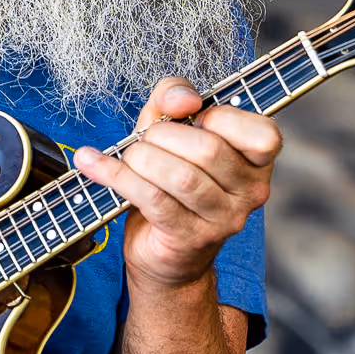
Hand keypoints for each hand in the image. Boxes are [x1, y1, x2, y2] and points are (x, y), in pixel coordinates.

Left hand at [74, 77, 279, 292]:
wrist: (166, 255)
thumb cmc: (172, 185)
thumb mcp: (172, 131)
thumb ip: (174, 100)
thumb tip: (181, 98)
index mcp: (258, 163)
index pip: (262, 133)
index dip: (218, 116)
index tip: (191, 118)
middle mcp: (251, 193)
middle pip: (209, 149)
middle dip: (164, 136)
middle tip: (146, 141)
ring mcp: (223, 219)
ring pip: (181, 176)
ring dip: (142, 158)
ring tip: (130, 157)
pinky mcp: (189, 238)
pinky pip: (151, 198)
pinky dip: (116, 175)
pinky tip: (92, 163)